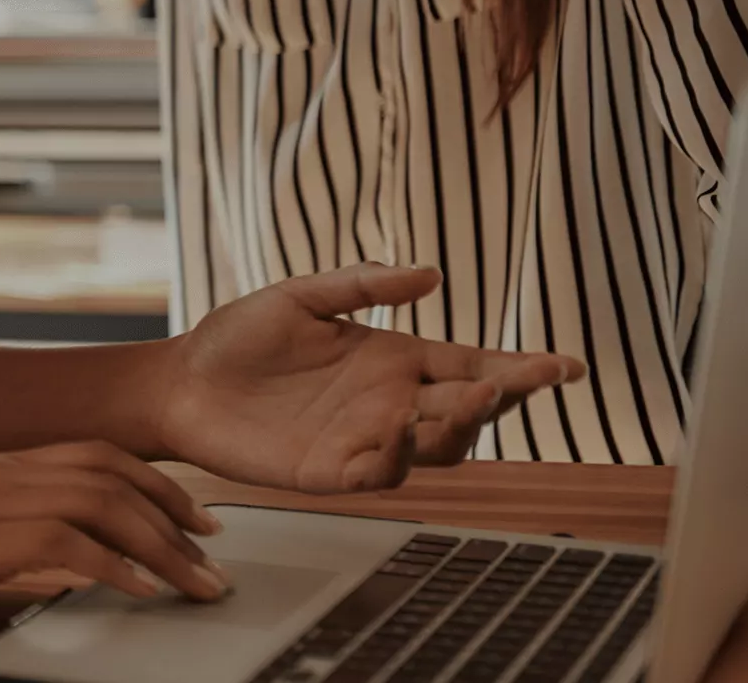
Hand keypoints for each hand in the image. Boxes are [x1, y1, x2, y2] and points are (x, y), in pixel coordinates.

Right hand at [0, 442, 231, 634]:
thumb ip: (3, 534)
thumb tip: (64, 560)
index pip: (92, 454)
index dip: (155, 482)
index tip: (194, 518)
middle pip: (110, 471)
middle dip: (175, 511)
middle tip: (215, 553)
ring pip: (101, 504)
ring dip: (162, 547)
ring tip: (197, 585)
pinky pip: (67, 543)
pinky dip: (116, 565)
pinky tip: (142, 592)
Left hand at [159, 263, 585, 493]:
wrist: (181, 381)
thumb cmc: (239, 338)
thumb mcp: (301, 298)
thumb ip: (360, 284)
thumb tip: (430, 273)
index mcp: (395, 360)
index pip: (473, 366)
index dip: (522, 370)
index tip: (567, 367)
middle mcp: (392, 403)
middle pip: (469, 411)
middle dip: (502, 399)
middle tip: (520, 381)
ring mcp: (367, 441)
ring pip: (438, 448)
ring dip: (458, 428)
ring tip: (467, 399)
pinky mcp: (331, 473)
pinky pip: (379, 474)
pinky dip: (395, 457)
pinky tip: (395, 430)